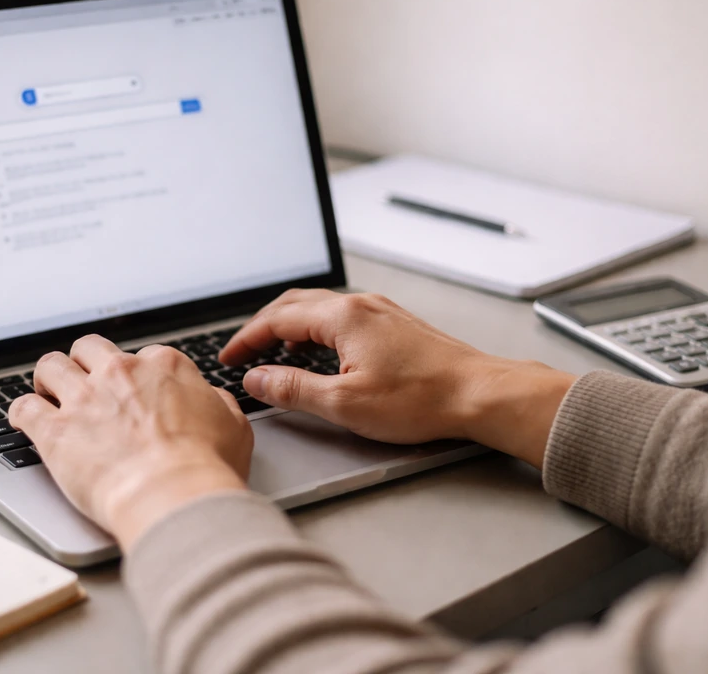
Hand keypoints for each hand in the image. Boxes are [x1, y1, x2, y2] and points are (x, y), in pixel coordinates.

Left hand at [8, 335, 251, 549]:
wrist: (173, 497)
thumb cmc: (206, 469)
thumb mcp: (234, 427)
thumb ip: (216, 404)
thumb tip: (210, 400)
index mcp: (164, 367)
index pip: (142, 356)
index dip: (136, 376)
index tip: (133, 393)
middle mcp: (121, 373)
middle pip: (89, 348)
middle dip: (85, 363)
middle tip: (84, 383)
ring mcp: (85, 399)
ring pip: (51, 366)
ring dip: (48, 379)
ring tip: (48, 393)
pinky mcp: (55, 430)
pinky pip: (23, 407)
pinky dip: (21, 412)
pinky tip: (24, 420)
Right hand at [219, 289, 575, 467]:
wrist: (480, 394)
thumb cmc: (422, 399)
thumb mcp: (344, 403)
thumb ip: (293, 389)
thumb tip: (257, 380)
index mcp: (342, 317)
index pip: (277, 320)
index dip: (246, 340)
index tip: (228, 358)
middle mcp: (360, 305)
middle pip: (295, 304)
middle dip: (263, 327)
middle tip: (243, 352)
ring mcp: (380, 311)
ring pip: (320, 308)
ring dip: (289, 326)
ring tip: (273, 353)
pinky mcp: (395, 324)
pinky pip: (342, 316)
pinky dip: (316, 329)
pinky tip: (319, 352)